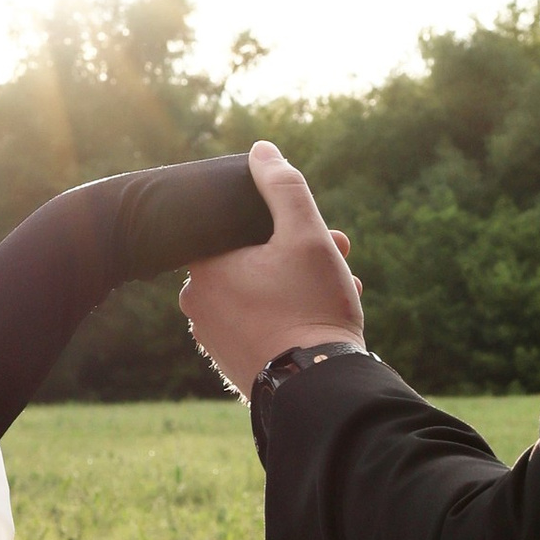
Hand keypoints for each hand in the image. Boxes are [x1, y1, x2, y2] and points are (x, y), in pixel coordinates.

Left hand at [180, 144, 362, 395]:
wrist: (319, 389)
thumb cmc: (312, 307)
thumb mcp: (306, 235)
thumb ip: (283, 186)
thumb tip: (262, 151)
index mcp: (204, 268)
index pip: (232, 225)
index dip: (277, 218)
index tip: (315, 225)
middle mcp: (197, 304)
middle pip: (251, 258)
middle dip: (299, 250)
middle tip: (341, 251)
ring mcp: (212, 338)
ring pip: (259, 291)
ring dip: (298, 282)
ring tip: (342, 284)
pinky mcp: (231, 363)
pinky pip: (259, 324)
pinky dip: (288, 314)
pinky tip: (323, 317)